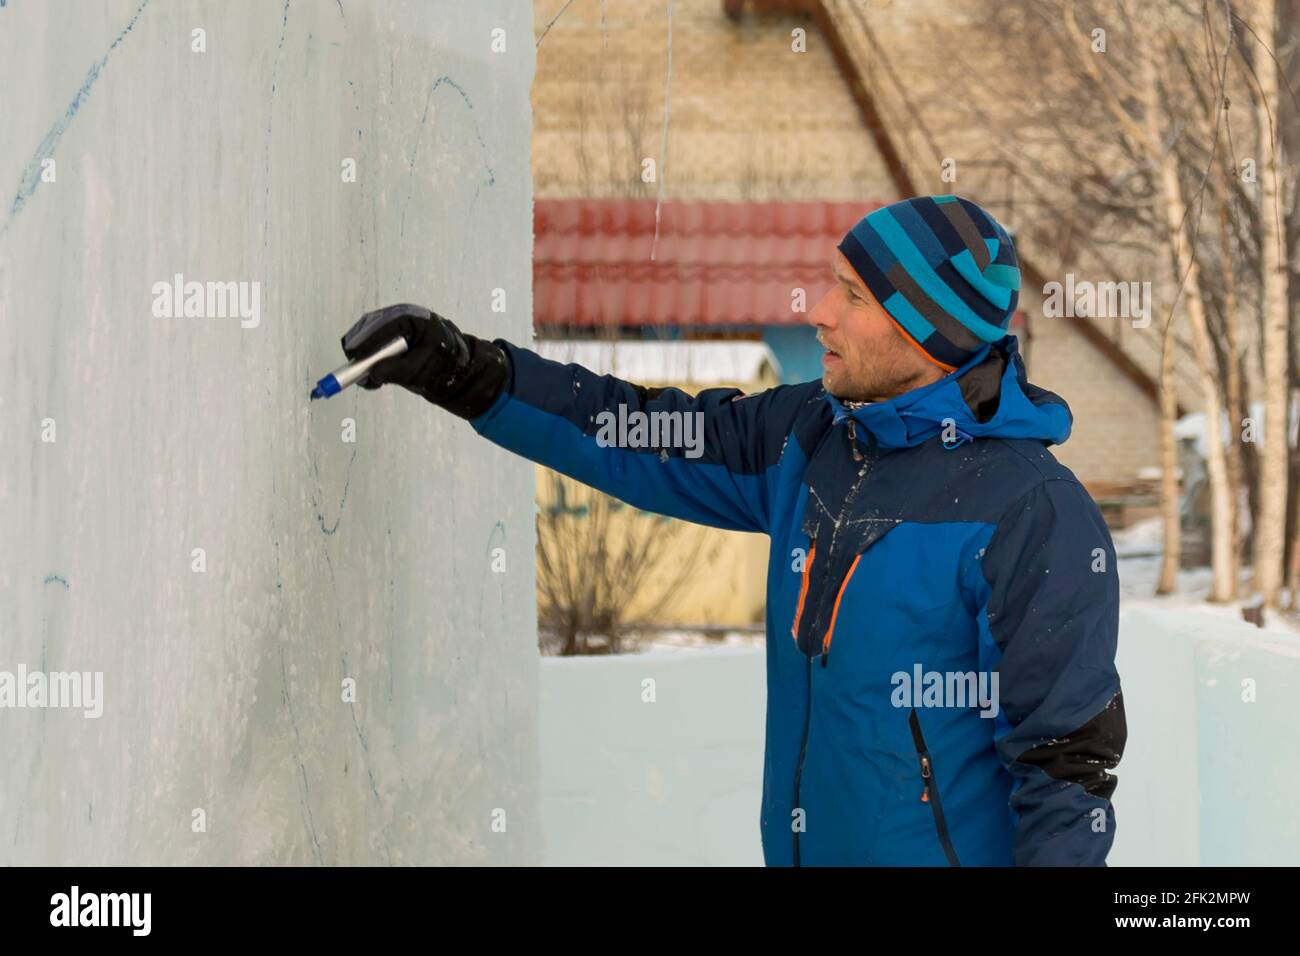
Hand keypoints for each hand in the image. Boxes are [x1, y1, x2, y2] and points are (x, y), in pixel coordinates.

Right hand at [339, 303, 508, 418]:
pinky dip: (370, 359)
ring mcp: (395, 325)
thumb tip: (372, 373)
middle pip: (370, 328)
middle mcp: (402, 317)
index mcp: (414, 319)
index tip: (355, 359)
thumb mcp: (421, 371)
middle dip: (362, 350)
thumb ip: (397, 371)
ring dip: (364, 356)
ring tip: (369, 379)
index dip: (367, 343)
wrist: (458, 369)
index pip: (383, 326)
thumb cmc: (444, 366)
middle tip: (358, 372)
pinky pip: (373, 344)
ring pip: (369, 336)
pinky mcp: (391, 337)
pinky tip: (375, 377)